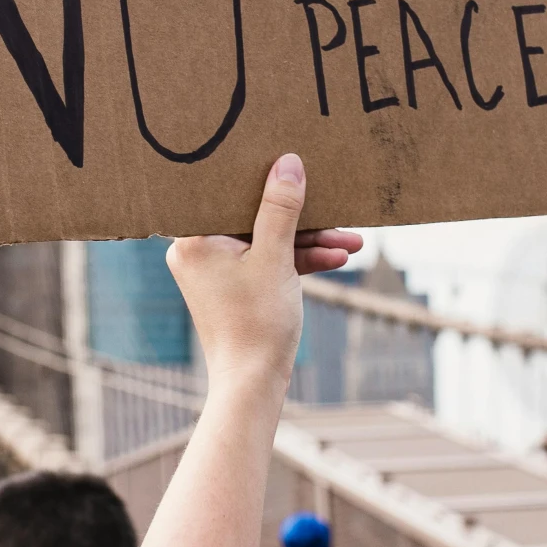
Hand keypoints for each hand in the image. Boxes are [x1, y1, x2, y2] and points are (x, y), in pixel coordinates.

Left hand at [167, 154, 362, 382]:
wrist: (254, 383)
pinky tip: (336, 259)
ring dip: (308, 243)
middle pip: (252, 217)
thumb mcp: (276, 257)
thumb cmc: (257, 323)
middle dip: (301, 219)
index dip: (263, 178)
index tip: (293, 164)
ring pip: (265, 241)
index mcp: (193, 239)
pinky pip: (265, 262)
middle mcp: (196, 250)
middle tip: (336, 207)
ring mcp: (215, 270)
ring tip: (353, 243)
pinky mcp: (233, 286)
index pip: (231, 194)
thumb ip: (281, 209)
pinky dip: (296, 261)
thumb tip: (287, 163)